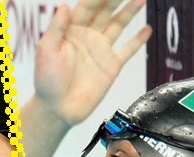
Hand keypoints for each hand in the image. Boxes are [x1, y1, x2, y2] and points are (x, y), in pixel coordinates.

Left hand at [34, 0, 151, 125]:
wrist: (58, 109)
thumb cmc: (47, 81)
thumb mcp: (46, 51)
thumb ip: (56, 28)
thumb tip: (64, 6)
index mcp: (71, 29)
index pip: (88, 6)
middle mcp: (88, 36)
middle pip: (105, 10)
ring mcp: (100, 50)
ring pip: (118, 24)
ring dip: (130, 11)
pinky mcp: (111, 66)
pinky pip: (127, 50)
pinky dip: (138, 40)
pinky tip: (147, 29)